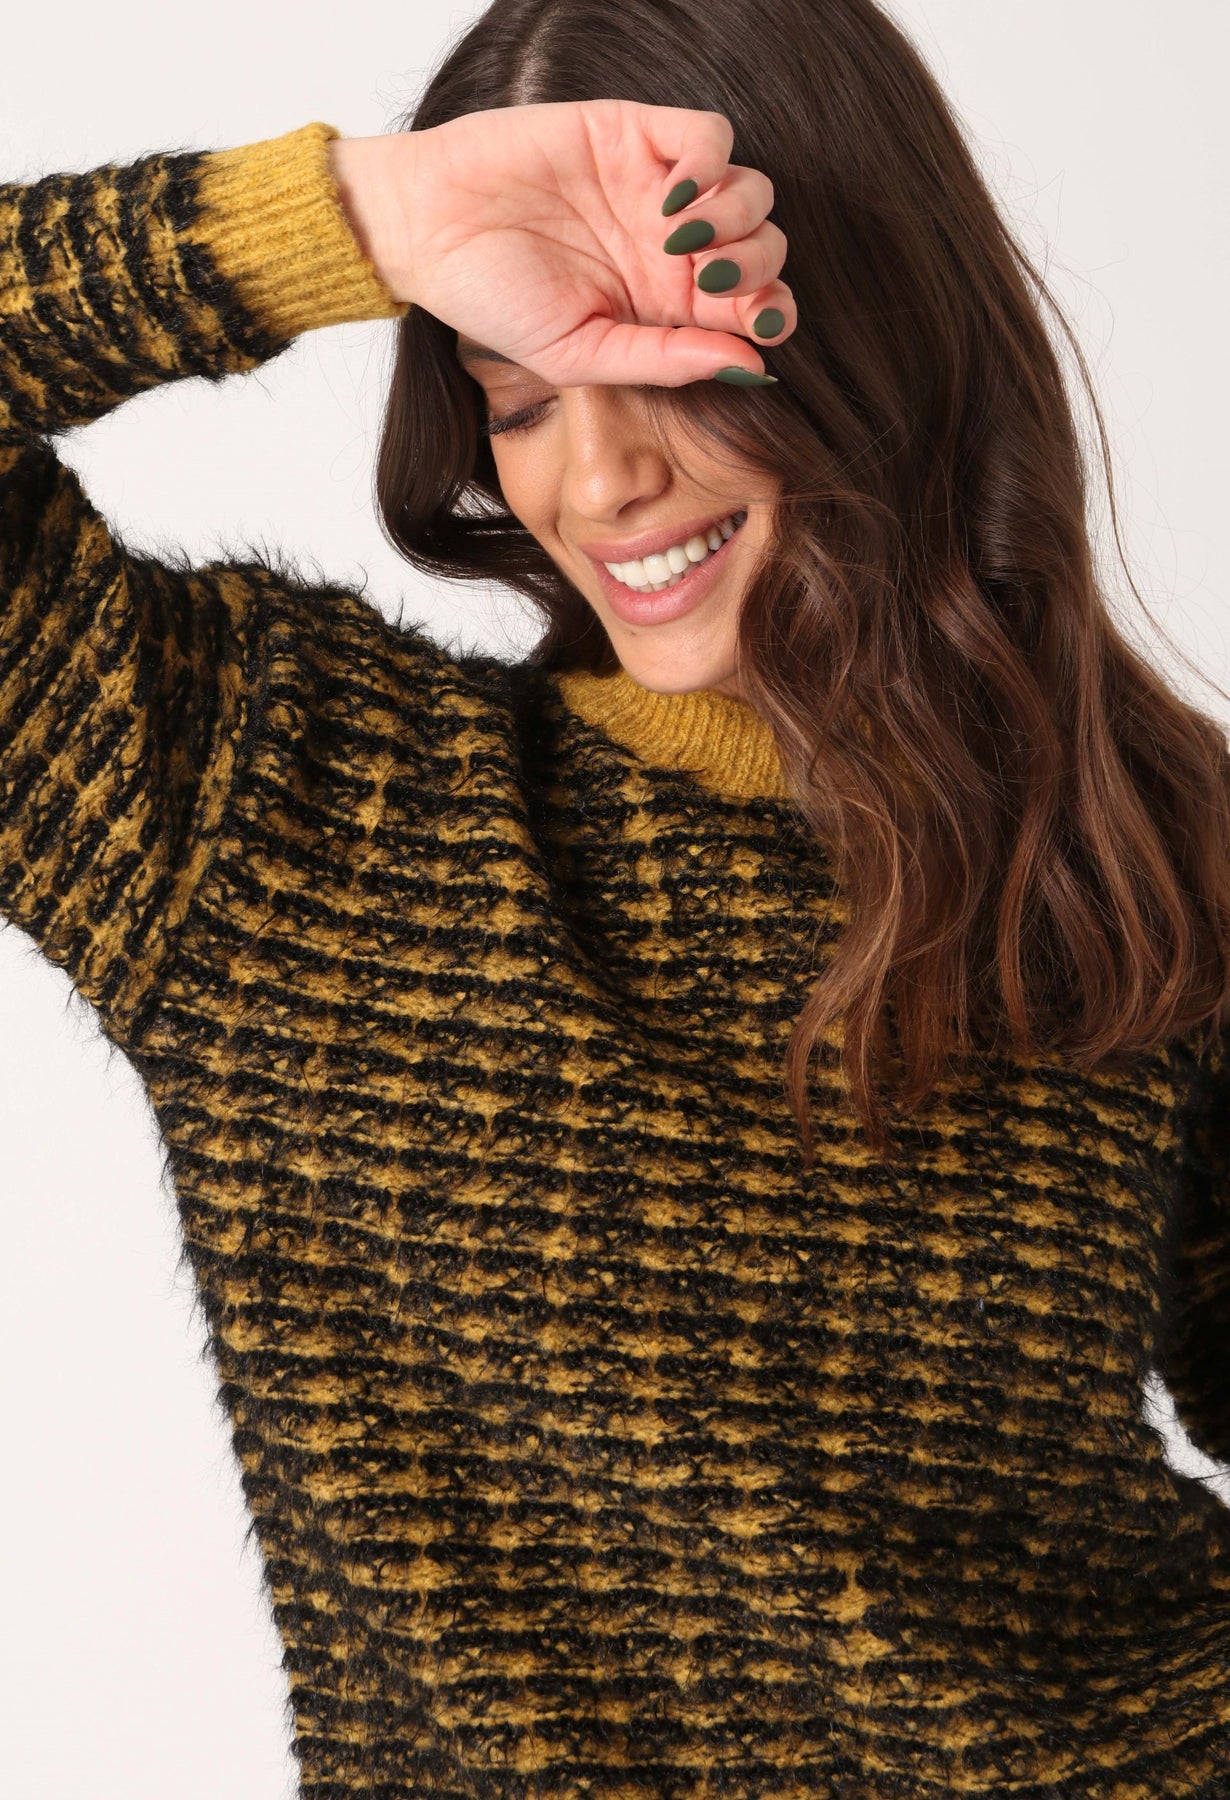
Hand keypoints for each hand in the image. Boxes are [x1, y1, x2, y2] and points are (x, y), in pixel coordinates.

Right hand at [327, 100, 793, 388]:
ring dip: (740, 218)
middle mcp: (673, 248)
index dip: (770, 315)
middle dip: (757, 268)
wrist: (430, 230)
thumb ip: (661, 361)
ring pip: (751, 191)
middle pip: (765, 249)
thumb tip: (747, 364)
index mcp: (666, 306)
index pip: (753, 307)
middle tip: (709, 281)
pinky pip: (709, 135)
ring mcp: (657, 188)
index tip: (753, 327)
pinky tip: (676, 197)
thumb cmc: (493, 301)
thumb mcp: (578, 355)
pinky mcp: (634, 133)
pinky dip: (711, 163)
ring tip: (683, 241)